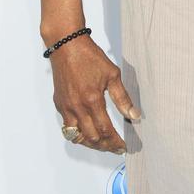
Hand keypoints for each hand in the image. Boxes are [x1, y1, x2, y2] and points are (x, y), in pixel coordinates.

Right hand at [49, 35, 140, 153]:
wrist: (67, 46)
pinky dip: (78, 134)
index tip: (124, 146)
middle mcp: (77, 108)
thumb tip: (134, 116)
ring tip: (103, 143)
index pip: (105, 131)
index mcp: (92, 100)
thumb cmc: (90, 57)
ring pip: (77, 137)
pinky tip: (88, 131)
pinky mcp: (59, 105)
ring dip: (91, 144)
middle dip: (105, 146)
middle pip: (92, 138)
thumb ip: (122, 98)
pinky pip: (68, 127)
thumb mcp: (112, 74)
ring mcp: (66, 108)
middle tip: (115, 147)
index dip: (115, 142)